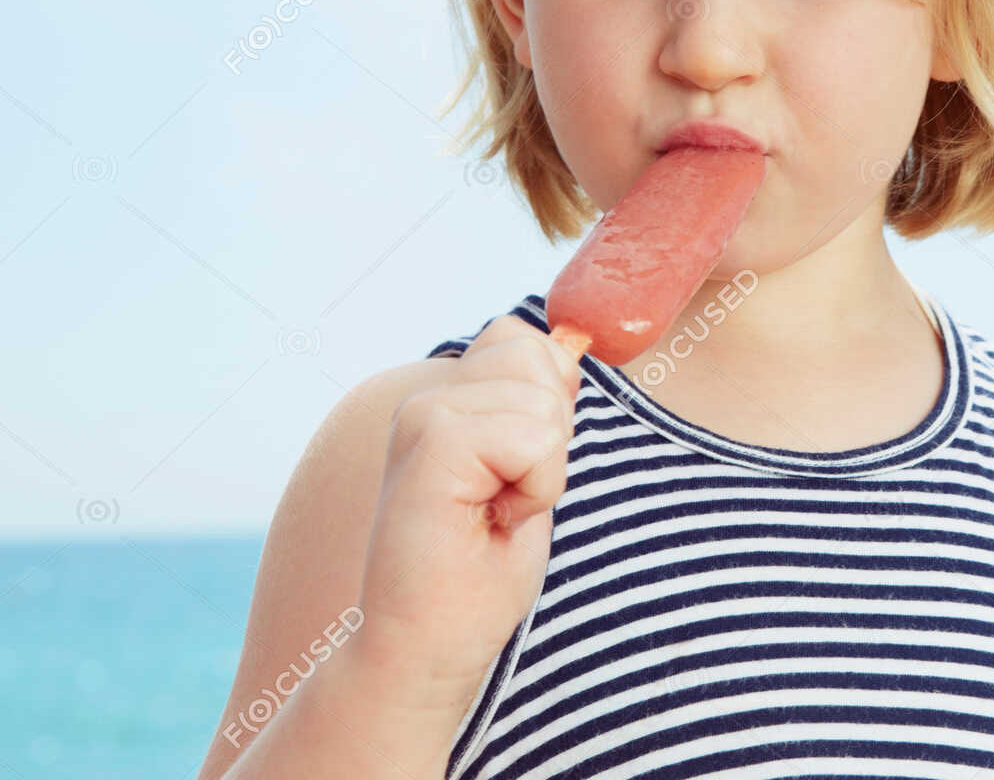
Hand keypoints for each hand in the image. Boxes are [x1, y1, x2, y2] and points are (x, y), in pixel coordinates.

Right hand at [352, 315, 580, 712]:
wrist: (426, 649)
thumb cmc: (479, 574)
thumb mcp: (530, 471)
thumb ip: (541, 404)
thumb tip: (571, 346)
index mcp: (447, 400)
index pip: (529, 344)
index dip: (549, 409)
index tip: (515, 475)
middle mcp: (427, 397)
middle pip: (540, 359)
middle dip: (551, 436)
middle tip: (505, 499)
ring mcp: (422, 417)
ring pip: (542, 401)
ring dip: (543, 469)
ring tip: (494, 514)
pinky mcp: (429, 445)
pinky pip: (533, 437)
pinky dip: (536, 488)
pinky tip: (492, 522)